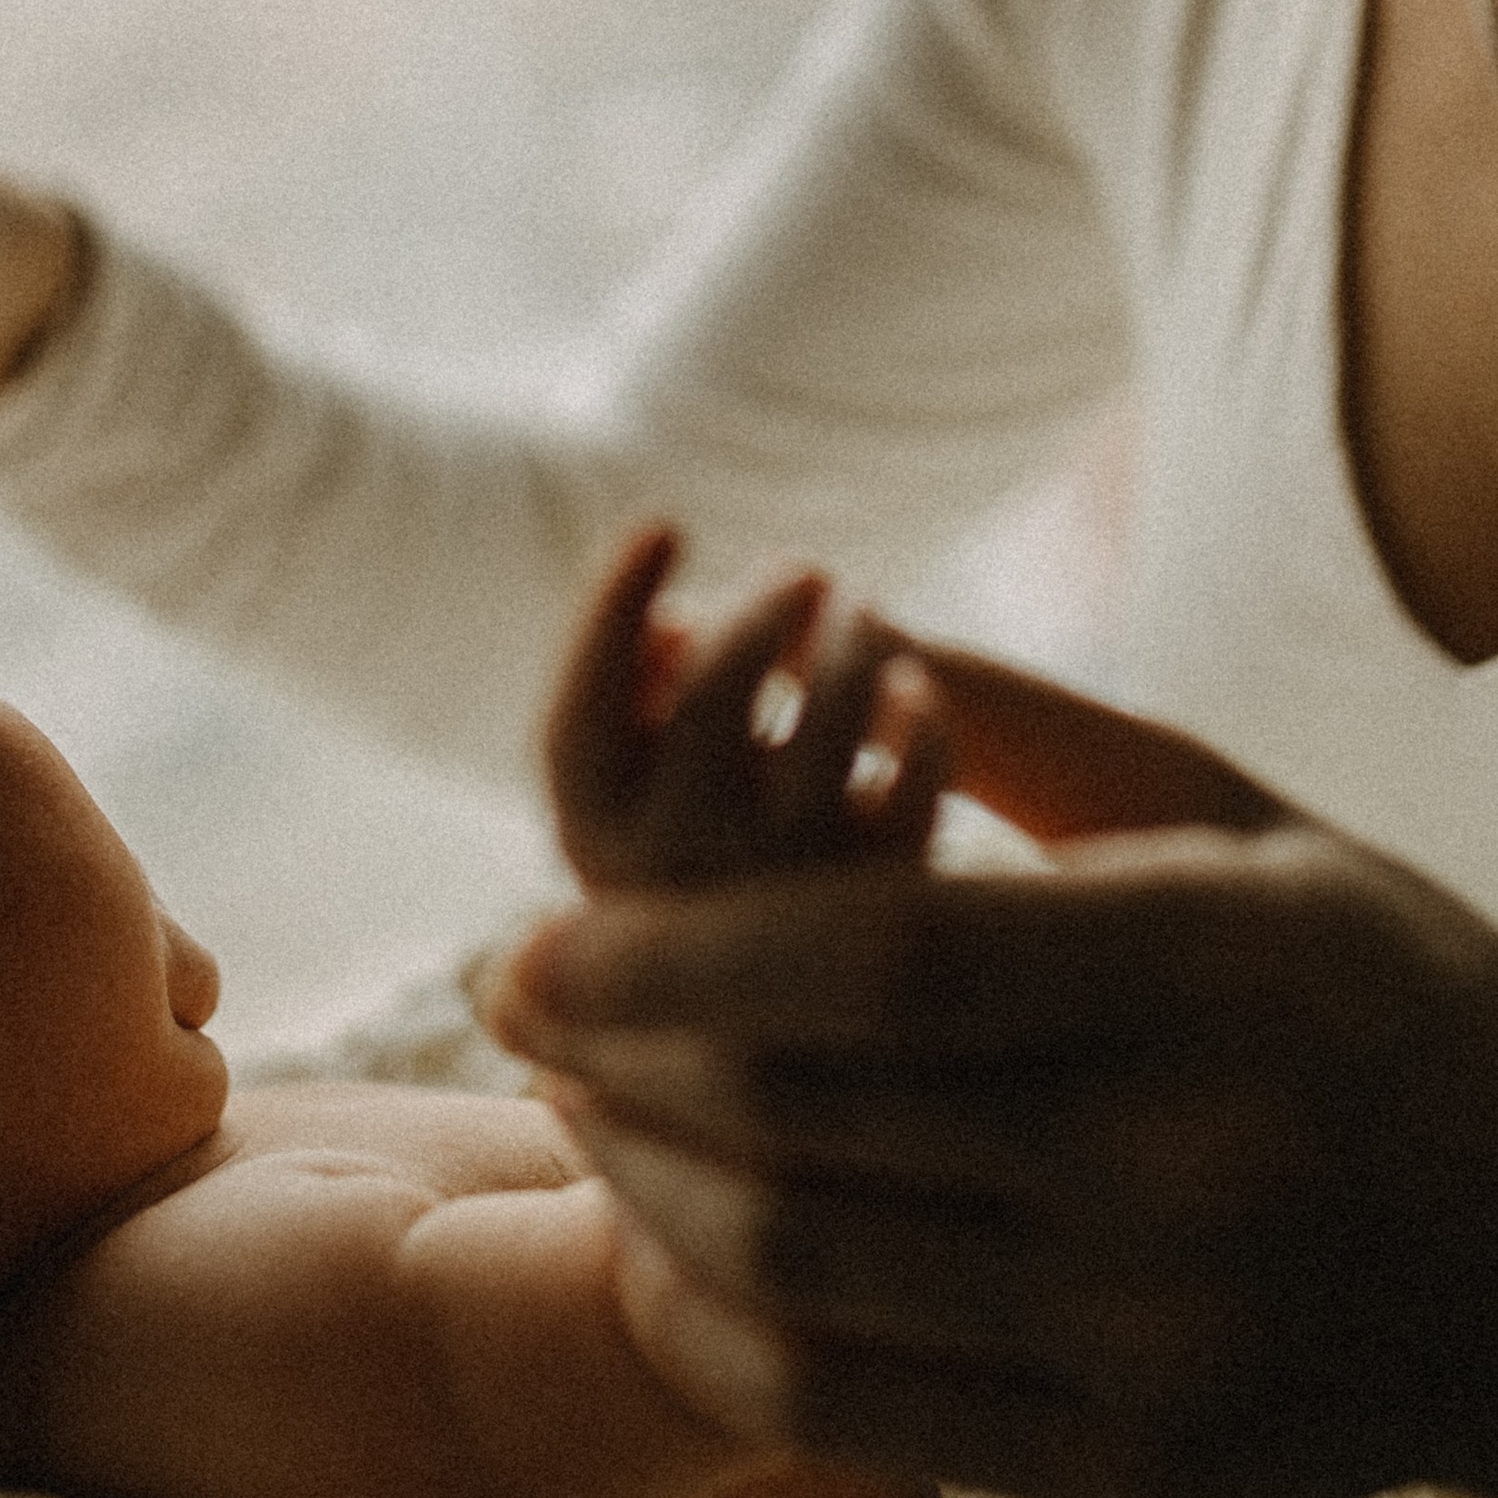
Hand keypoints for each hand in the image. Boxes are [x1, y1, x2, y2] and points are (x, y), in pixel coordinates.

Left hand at [496, 634, 1497, 1497]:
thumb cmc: (1381, 984)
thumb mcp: (1236, 809)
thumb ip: (1008, 720)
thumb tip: (780, 622)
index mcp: (1219, 967)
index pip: (880, 962)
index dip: (669, 954)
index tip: (530, 943)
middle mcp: (1191, 1167)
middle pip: (807, 1120)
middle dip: (614, 1061)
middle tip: (524, 1003)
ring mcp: (1165, 1338)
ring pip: (804, 1271)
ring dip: (644, 1183)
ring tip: (582, 1103)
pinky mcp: (1139, 1465)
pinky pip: (856, 1413)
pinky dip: (719, 1333)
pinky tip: (666, 1250)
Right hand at [546, 526, 950, 889]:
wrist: (782, 975)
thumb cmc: (691, 818)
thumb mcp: (633, 763)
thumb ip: (631, 685)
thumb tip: (675, 630)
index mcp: (591, 826)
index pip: (575, 712)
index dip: (609, 606)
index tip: (665, 521)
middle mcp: (670, 874)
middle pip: (712, 695)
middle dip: (760, 607)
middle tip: (802, 569)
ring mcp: (776, 893)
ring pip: (827, 731)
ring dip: (851, 644)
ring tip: (863, 609)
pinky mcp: (875, 900)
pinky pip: (914, 786)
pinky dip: (922, 721)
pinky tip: (911, 686)